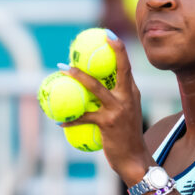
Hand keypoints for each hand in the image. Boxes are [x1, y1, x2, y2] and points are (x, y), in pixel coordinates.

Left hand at [60, 32, 153, 184]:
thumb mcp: (125, 113)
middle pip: (118, 69)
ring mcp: (119, 109)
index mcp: (132, 92)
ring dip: (78, 77)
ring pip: (95, 88)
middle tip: (81, 47)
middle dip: (102, 55)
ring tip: (62, 70)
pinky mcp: (109, 123)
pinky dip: (70, 119)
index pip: (126, 65)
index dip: (118, 47)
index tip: (107, 34)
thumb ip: (115, 99)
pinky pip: (84, 117)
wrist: (135, 160)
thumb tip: (92, 87)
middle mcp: (128, 97)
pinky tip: (59, 121)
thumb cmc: (126, 136)